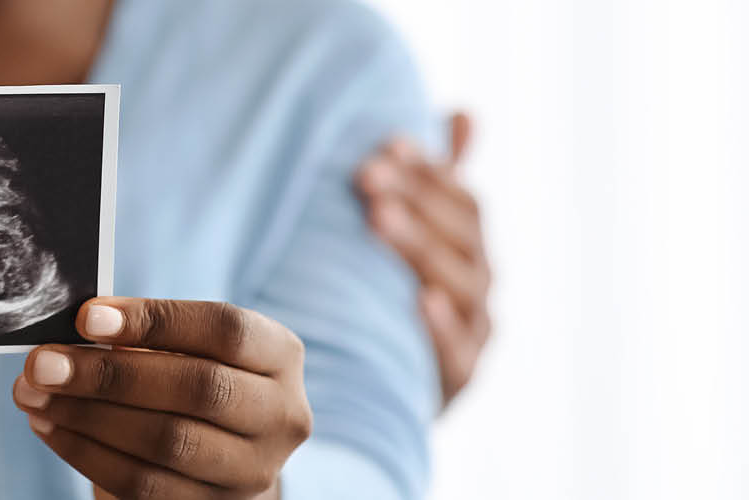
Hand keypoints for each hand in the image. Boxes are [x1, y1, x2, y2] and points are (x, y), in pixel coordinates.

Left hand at [14, 297, 310, 499]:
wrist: (218, 452)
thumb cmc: (189, 378)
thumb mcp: (185, 347)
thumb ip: (140, 336)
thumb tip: (67, 340)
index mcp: (280, 357)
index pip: (224, 330)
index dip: (154, 321)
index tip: (85, 318)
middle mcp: (280, 416)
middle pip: (197, 389)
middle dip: (109, 375)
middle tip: (43, 363)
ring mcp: (253, 471)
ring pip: (167, 442)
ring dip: (86, 416)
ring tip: (33, 394)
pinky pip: (142, 485)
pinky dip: (86, 453)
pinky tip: (50, 428)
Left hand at [356, 112, 491, 407]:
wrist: (389, 397)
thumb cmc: (400, 305)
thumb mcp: (418, 241)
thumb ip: (440, 181)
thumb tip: (466, 112)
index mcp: (473, 249)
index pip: (462, 200)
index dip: (430, 170)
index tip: (388, 143)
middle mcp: (481, 287)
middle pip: (461, 235)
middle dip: (415, 199)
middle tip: (366, 173)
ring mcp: (475, 333)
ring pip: (460, 285)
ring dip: (419, 249)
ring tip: (379, 219)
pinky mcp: (459, 380)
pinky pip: (457, 352)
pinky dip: (442, 325)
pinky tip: (421, 301)